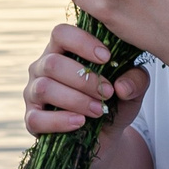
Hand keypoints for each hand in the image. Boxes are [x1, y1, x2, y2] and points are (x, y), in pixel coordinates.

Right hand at [22, 22, 148, 137]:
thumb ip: (136, 79)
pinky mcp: (32, 118)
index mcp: (63, 50)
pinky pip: (36, 118)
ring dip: (75, 100)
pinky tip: (79, 122)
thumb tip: (122, 86)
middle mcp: (43, 67)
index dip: (81, 42)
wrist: (107, 135)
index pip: (61, 33)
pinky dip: (60, 121)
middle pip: (53, 63)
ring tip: (98, 110)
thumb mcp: (133, 89)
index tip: (106, 57)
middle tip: (108, 92)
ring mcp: (34, 92)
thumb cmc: (115, 102)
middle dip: (84, 79)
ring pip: (44, 88)